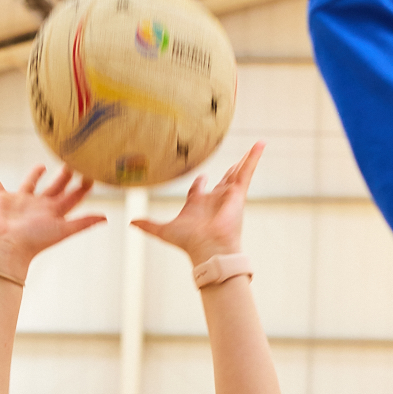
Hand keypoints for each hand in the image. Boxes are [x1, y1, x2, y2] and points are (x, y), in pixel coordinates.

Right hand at [0, 163, 104, 279]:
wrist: (6, 248)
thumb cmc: (34, 241)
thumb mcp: (62, 229)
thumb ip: (83, 223)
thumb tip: (106, 218)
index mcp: (54, 212)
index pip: (73, 196)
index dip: (83, 186)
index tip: (92, 172)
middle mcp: (39, 206)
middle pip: (55, 188)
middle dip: (64, 176)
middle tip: (73, 161)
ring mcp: (20, 202)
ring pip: (30, 185)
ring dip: (35, 175)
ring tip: (41, 165)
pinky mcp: (2, 200)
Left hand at [132, 144, 263, 266]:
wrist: (208, 248)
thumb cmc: (189, 242)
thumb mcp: (164, 231)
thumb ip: (149, 225)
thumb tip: (131, 223)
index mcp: (197, 205)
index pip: (198, 189)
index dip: (199, 182)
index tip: (200, 176)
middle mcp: (214, 199)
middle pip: (223, 180)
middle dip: (229, 170)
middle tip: (234, 161)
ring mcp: (227, 195)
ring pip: (238, 173)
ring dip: (246, 160)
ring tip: (257, 145)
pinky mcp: (238, 193)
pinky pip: (248, 171)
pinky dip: (254, 157)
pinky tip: (261, 144)